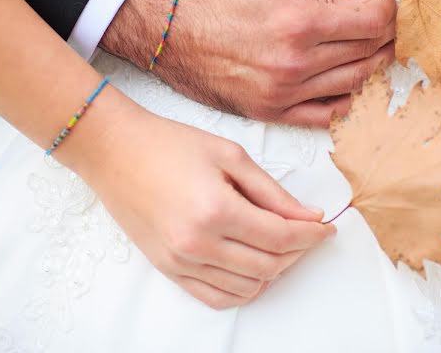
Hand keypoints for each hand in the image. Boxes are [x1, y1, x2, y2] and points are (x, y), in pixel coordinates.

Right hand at [65, 91, 335, 309]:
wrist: (114, 150)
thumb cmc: (170, 144)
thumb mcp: (230, 155)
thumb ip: (272, 191)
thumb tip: (308, 216)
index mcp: (216, 210)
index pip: (281, 237)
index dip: (311, 234)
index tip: (326, 226)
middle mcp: (197, 244)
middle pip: (268, 266)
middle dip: (297, 252)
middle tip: (307, 232)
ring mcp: (180, 262)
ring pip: (246, 287)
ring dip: (273, 271)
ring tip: (280, 245)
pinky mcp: (168, 269)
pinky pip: (215, 297)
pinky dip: (243, 288)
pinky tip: (252, 265)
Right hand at [101, 0, 395, 126]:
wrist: (163, 27)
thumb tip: (364, 4)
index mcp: (299, 23)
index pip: (371, 23)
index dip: (390, 11)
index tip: (391, 2)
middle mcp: (296, 64)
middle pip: (366, 54)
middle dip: (386, 36)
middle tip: (390, 24)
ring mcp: (283, 93)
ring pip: (352, 85)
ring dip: (371, 66)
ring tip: (374, 50)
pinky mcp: (269, 112)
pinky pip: (323, 116)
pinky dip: (345, 102)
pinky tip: (349, 85)